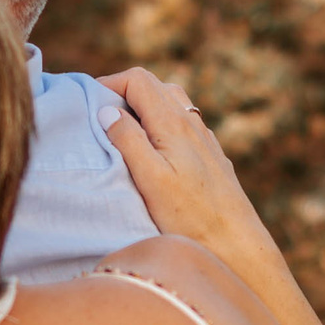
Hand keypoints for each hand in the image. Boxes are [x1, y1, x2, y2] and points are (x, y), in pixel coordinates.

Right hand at [97, 68, 273, 263]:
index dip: (110, 83)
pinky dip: (161, 121)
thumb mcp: (150, 179)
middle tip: (100, 114)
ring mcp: (204, 139)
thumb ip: (128, 140)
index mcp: (173, 124)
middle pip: (155, 85)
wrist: (236, 244)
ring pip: (172, 103)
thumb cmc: (191, 217)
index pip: (138, 80)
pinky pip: (184, 123)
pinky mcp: (210, 156)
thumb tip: (108, 111)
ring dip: (145, 105)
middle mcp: (192, 124)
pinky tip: (154, 149)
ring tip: (123, 129)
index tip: (87, 102)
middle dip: (124, 91)